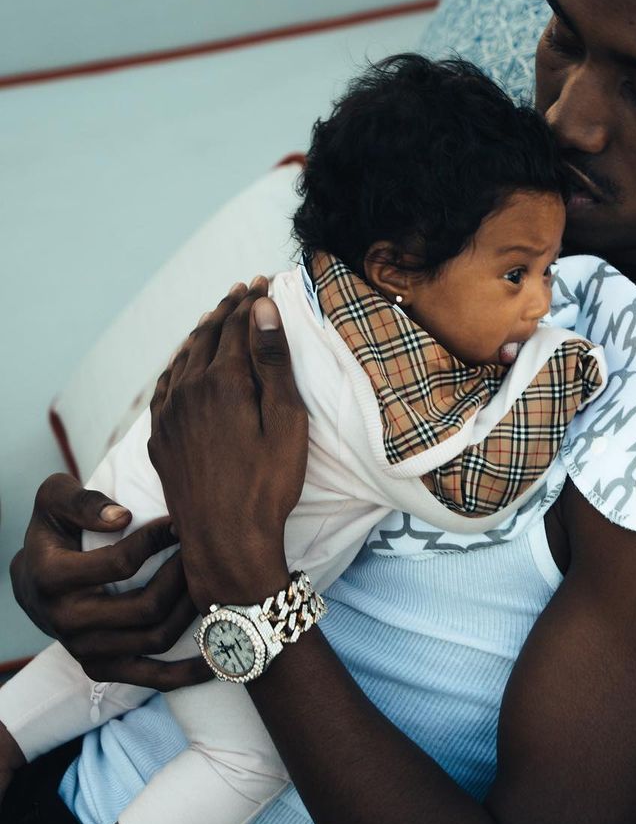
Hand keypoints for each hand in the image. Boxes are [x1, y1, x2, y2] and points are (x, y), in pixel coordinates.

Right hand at [10, 475, 206, 687]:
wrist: (34, 581)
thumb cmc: (54, 532)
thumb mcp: (54, 500)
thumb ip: (81, 500)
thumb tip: (122, 516)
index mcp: (53, 578)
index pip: (122, 563)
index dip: (159, 540)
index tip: (180, 523)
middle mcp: (66, 620)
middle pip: (147, 607)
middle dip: (185, 577)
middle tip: (206, 553)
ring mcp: (85, 649)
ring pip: (156, 638)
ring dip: (194, 613)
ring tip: (214, 585)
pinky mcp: (102, 669)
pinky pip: (152, 678)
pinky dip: (188, 672)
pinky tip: (219, 658)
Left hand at [147, 279, 307, 611]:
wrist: (225, 541)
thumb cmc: (268, 485)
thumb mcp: (286, 422)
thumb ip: (273, 361)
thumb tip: (262, 308)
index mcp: (224, 382)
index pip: (237, 325)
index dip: (252, 301)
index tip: (264, 281)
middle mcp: (189, 390)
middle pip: (208, 335)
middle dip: (227, 309)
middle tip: (244, 290)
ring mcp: (169, 414)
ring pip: (182, 357)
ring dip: (202, 332)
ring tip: (216, 316)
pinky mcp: (160, 438)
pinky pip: (166, 385)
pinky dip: (179, 363)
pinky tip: (185, 364)